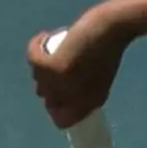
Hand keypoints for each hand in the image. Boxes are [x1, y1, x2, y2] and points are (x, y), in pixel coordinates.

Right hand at [27, 10, 125, 126]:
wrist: (113, 27)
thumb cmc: (111, 48)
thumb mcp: (101, 78)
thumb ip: (85, 92)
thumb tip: (59, 98)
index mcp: (89, 104)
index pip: (62, 120)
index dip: (55, 107)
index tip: (55, 89)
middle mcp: (73, 99)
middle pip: (46, 98)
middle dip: (47, 81)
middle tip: (53, 62)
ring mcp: (62, 84)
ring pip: (38, 78)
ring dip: (41, 62)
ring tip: (53, 48)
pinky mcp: (52, 67)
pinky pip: (33, 59)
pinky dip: (35, 46)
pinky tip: (43, 36)